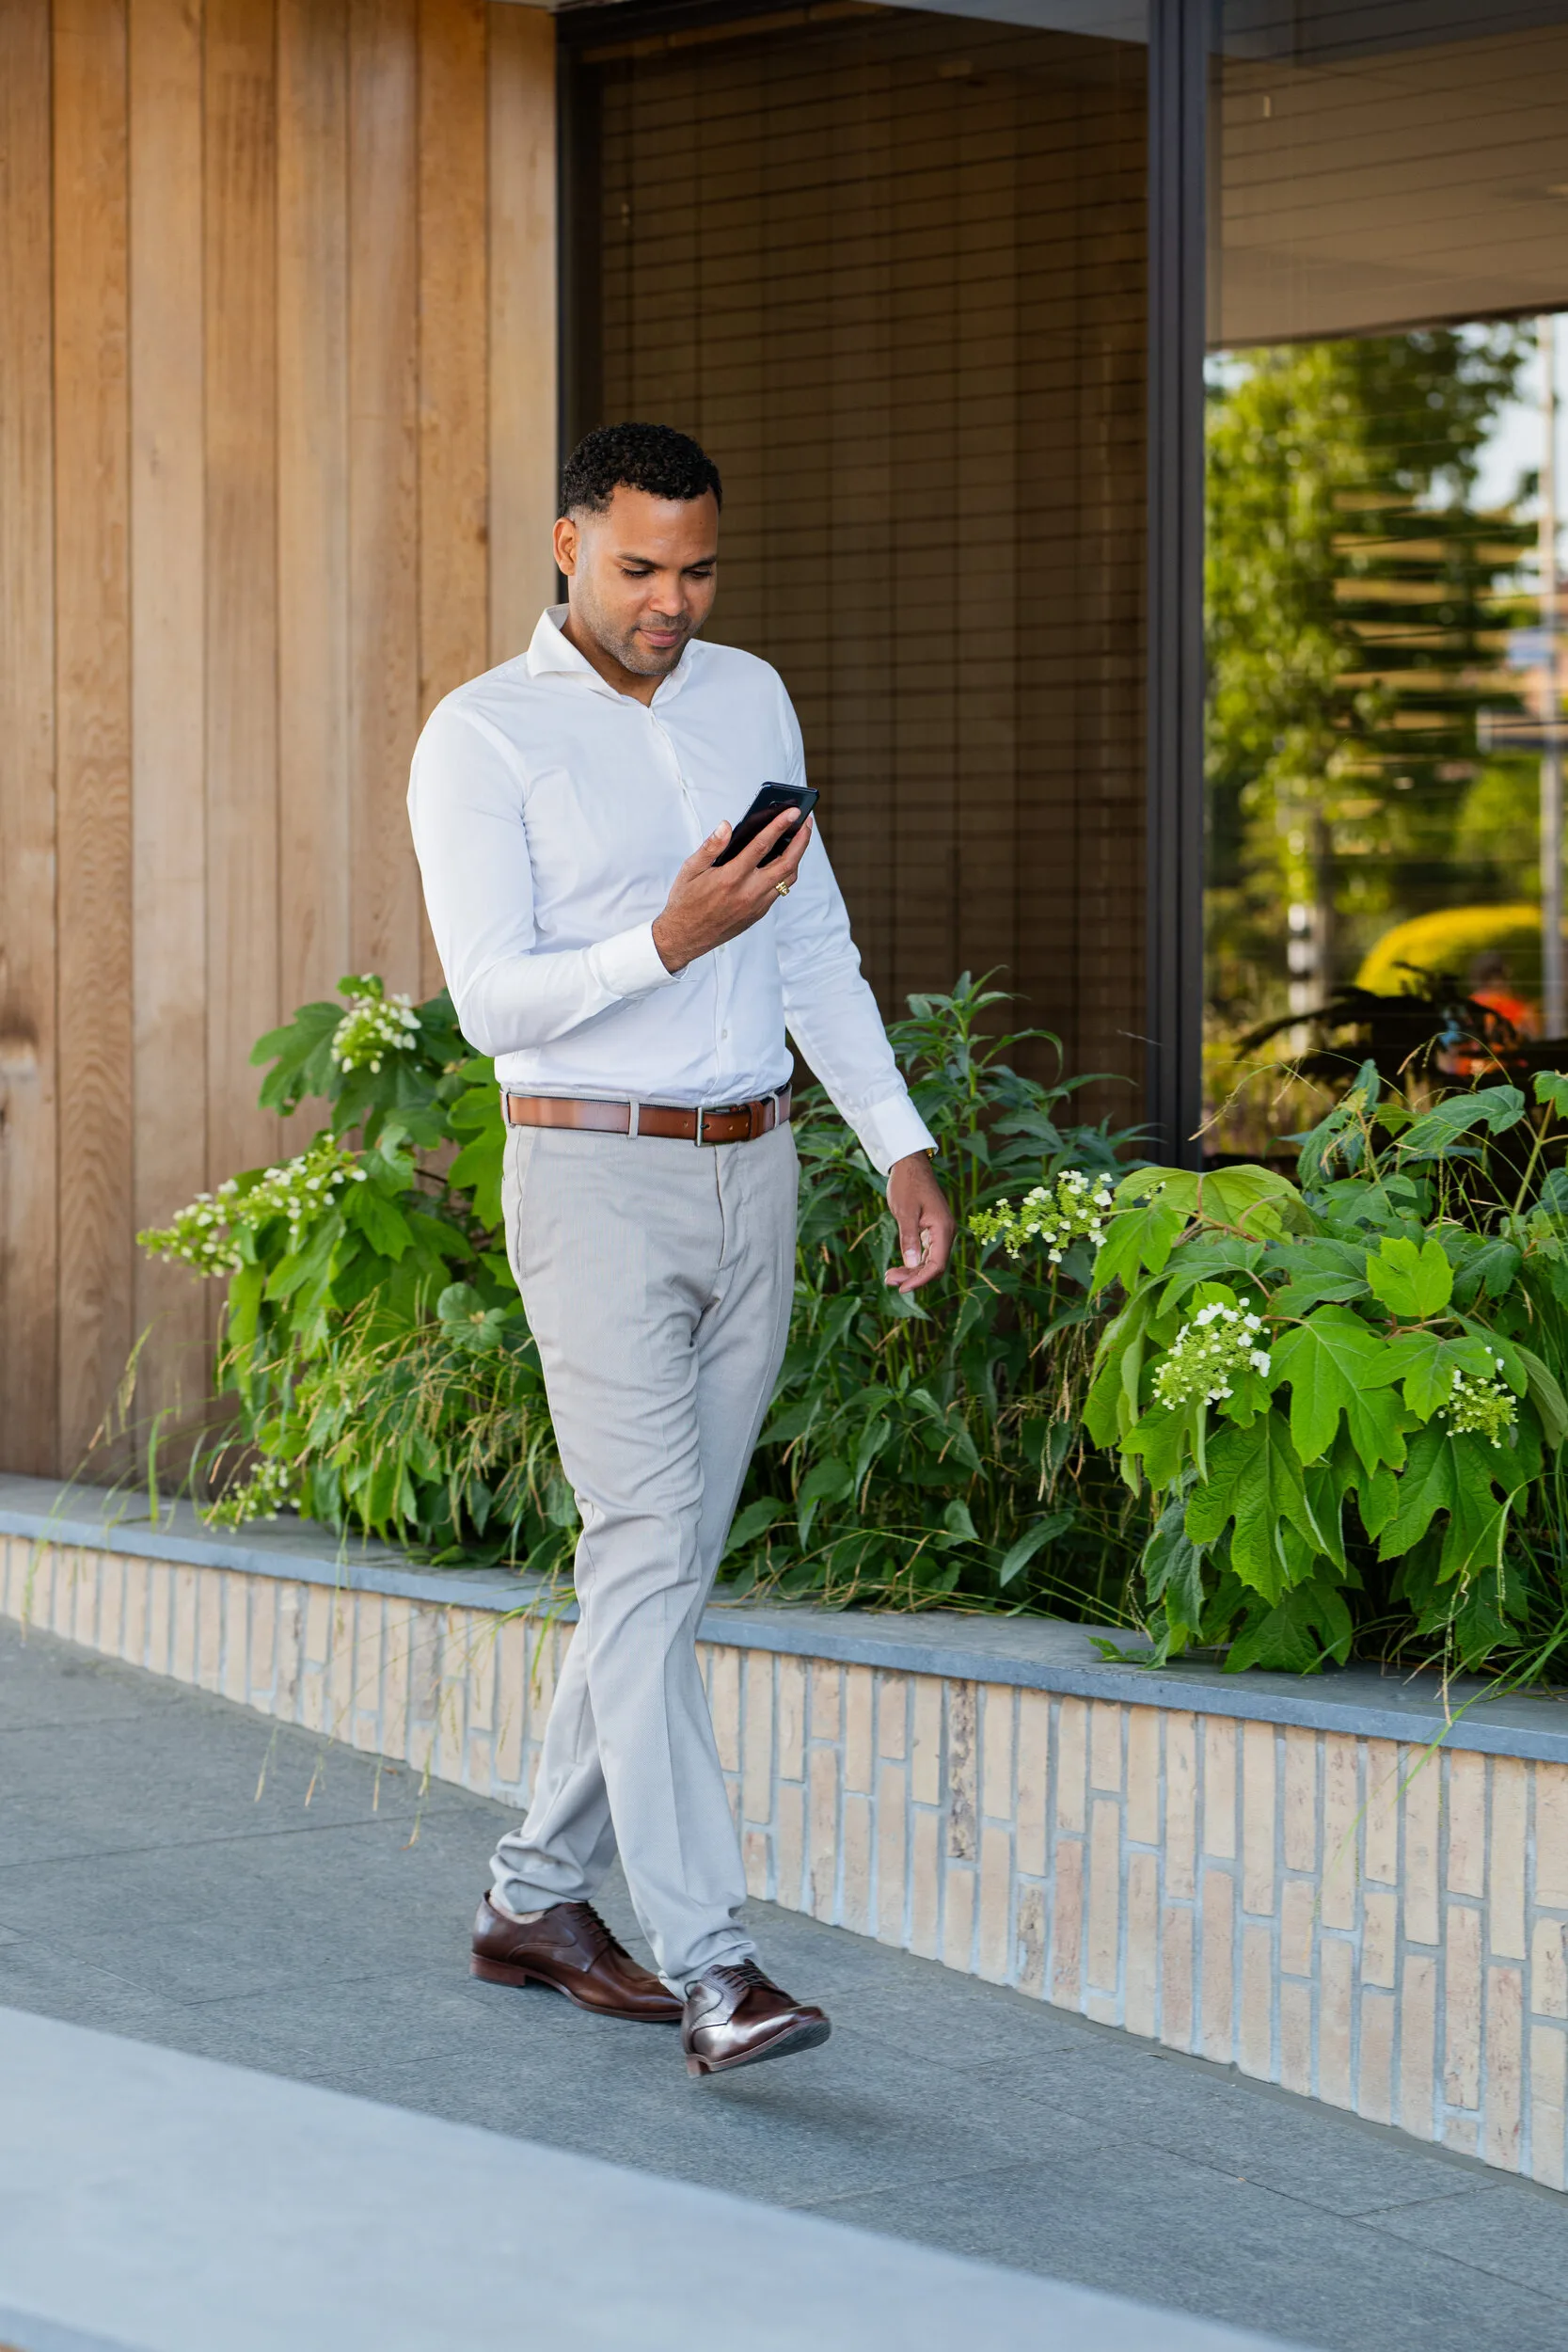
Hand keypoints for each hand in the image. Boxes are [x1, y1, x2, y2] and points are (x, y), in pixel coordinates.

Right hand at [651, 810, 813, 973]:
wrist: (684, 937)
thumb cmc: (685, 901)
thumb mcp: (690, 869)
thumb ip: (711, 846)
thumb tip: (726, 826)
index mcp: (730, 878)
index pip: (761, 846)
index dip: (779, 826)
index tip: (792, 812)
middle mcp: (748, 893)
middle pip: (786, 863)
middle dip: (801, 840)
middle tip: (806, 822)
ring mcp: (756, 905)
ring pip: (788, 879)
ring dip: (797, 857)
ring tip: (799, 839)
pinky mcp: (758, 914)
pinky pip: (779, 890)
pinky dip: (785, 873)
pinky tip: (783, 860)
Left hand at [885, 1153, 954, 1293]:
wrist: (909, 1165)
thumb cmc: (907, 1185)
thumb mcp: (905, 1212)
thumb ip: (909, 1239)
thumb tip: (911, 1265)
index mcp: (943, 1229)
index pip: (936, 1264)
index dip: (920, 1279)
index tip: (902, 1288)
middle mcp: (945, 1233)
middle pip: (933, 1266)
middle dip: (913, 1277)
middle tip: (888, 1280)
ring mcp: (939, 1232)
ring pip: (929, 1261)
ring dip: (911, 1272)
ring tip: (889, 1277)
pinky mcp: (930, 1230)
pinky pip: (925, 1253)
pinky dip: (912, 1262)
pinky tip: (897, 1267)